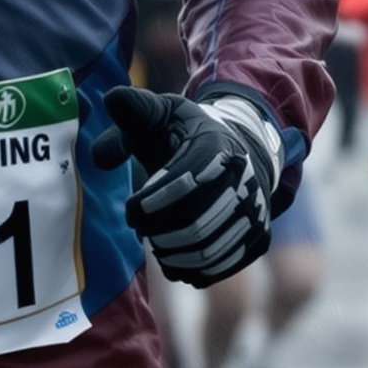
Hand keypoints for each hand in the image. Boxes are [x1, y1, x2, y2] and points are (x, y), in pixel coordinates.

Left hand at [91, 86, 279, 287]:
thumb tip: (111, 100)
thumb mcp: (162, 115)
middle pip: (195, 222)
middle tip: (141, 227)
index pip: (184, 182)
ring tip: (155, 239)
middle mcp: (244, 180)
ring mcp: (255, 212)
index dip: (151, 202)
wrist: (238, 157)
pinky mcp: (256, 240)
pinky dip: (189, 267)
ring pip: (206, 249)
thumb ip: (134, 111)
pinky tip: (173, 254)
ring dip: (171, 251)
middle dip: (158, 230)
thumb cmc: (186, 137)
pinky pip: (218, 266)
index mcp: (217, 145)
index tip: (131, 211)